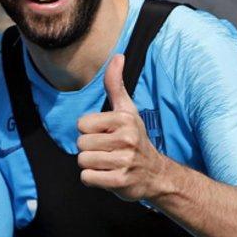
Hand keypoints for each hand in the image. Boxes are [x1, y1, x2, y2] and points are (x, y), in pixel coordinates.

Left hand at [76, 55, 172, 201]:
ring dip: (91, 164)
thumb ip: (115, 84)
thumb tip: (117, 55)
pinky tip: (108, 175)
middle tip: (108, 151)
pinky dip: (93, 179)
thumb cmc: (134, 138)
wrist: (155, 173)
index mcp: (124, 119)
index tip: (105, 134)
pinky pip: (87, 177)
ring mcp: (125, 161)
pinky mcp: (120, 181)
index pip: (81, 124)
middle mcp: (126, 138)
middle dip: (89, 149)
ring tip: (108, 163)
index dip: (89, 131)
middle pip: (81, 143)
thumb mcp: (127, 110)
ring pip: (83, 161)